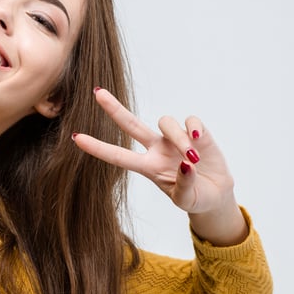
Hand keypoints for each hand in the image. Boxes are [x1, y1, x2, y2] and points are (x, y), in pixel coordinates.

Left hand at [73, 88, 246, 243]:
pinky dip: (193, 127)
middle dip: (114, 109)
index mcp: (148, 167)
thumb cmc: (196, 198)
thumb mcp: (187, 200)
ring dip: (179, 138)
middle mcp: (156, 149)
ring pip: (166, 123)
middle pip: (130, 125)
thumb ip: (184, 184)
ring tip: (193, 159)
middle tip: (96, 93)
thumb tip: (187, 164)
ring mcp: (174, 139)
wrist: (217, 193)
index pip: (118, 156)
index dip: (98, 148)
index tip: (76, 138)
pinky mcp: (195, 132)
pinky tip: (199, 139)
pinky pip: (190, 121)